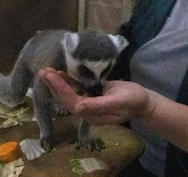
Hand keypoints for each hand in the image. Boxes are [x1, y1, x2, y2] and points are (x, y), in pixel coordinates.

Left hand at [38, 68, 155, 125]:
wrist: (144, 101)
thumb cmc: (133, 100)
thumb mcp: (118, 101)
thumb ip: (98, 105)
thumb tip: (77, 108)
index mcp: (93, 115)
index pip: (72, 103)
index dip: (61, 90)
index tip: (52, 76)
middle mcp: (88, 111)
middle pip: (66, 99)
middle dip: (54, 85)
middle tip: (43, 71)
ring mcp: (89, 104)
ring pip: (69, 94)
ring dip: (58, 83)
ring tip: (47, 71)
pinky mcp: (92, 96)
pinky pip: (76, 90)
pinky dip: (67, 81)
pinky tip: (60, 73)